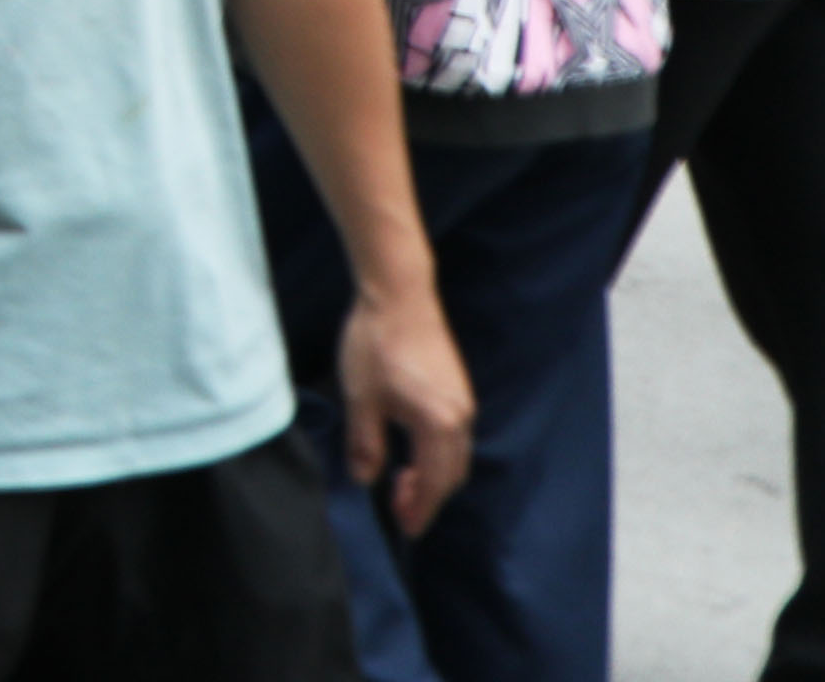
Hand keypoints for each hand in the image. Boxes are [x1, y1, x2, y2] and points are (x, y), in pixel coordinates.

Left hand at [343, 276, 477, 534]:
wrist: (400, 295)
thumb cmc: (376, 343)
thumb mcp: (360, 397)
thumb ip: (365, 443)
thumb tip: (365, 480)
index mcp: (438, 425)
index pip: (434, 482)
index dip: (420, 509)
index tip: (406, 529)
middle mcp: (461, 418)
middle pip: (451, 474)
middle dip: (428, 498)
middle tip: (401, 512)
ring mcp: (463, 402)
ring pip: (455, 456)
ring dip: (434, 476)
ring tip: (402, 484)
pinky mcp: (458, 389)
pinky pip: (455, 436)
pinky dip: (438, 454)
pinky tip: (413, 451)